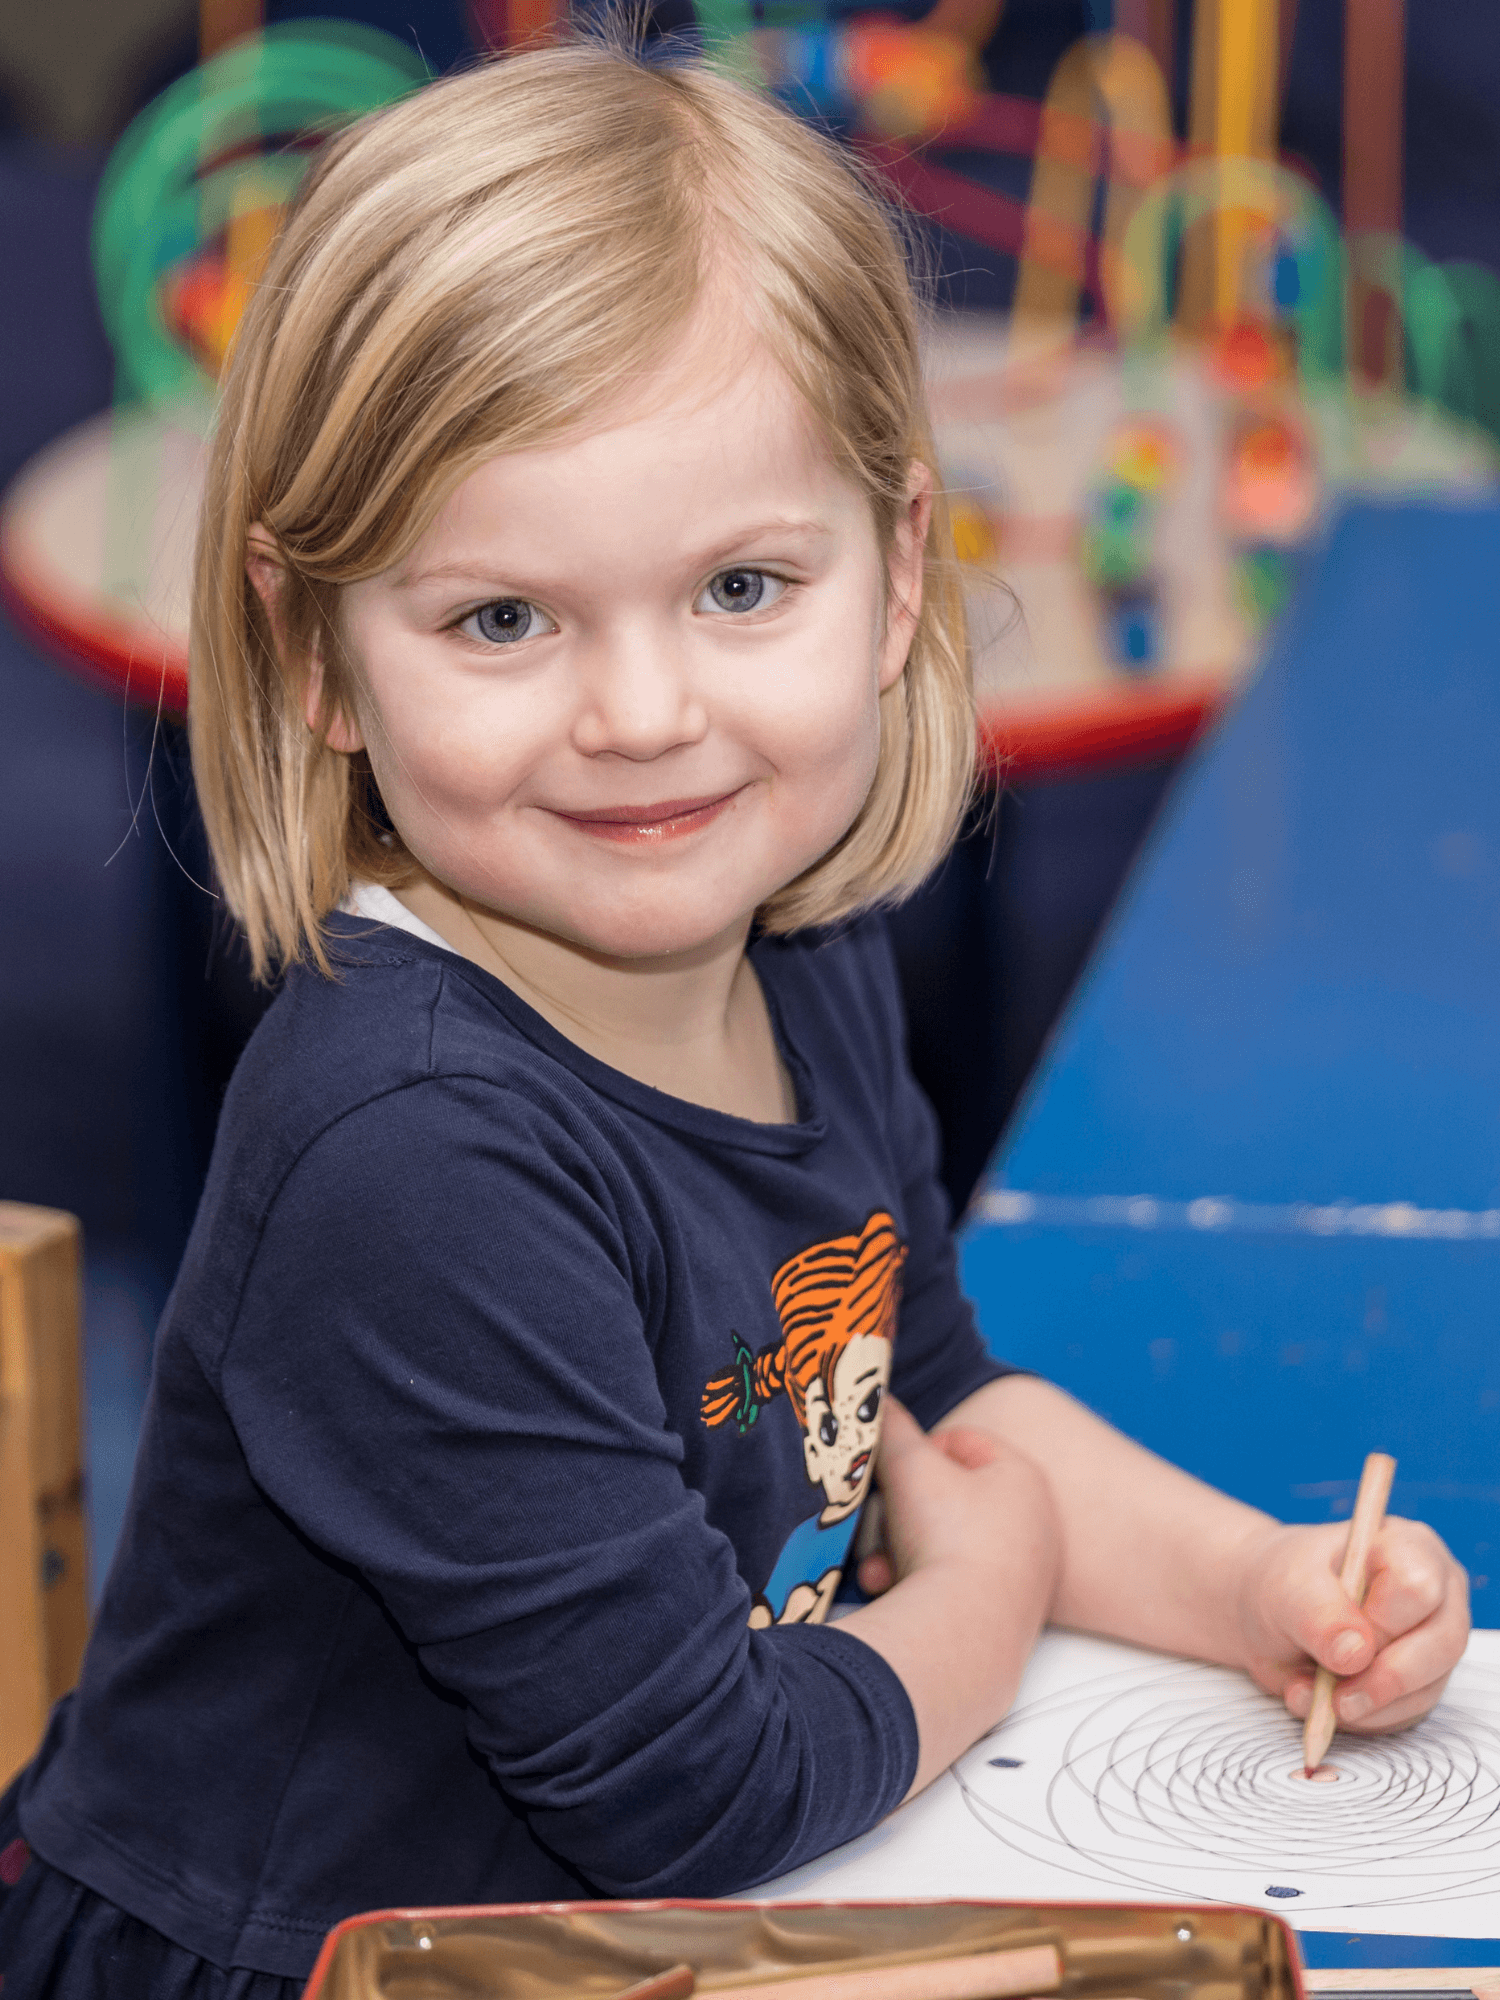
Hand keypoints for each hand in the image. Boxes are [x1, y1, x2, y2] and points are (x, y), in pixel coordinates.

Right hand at [857, 1398, 1057, 1606]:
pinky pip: (957, 1586)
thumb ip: (891, 1425)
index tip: (894, 1476)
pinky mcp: (1011, 1618)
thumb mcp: (908, 1465)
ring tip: (878, 1569)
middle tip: (878, 1527)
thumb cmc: (946, 1537)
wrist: (966, 1634)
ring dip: (903, 1553)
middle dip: (902, 1515)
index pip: (962, 1441)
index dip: (918, 1453)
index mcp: (1024, 1477)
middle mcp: (1037, 1525)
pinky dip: (922, 1585)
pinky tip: (894, 1593)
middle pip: (951, 1500)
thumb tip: (877, 1400)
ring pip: (948, 1546)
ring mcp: (1029, 1576)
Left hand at [1235, 1515, 1469, 1734]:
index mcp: (1408, 1546)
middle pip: (1442, 1644)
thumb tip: (1355, 1655)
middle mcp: (1436, 1593)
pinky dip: (1363, 1718)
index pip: (1418, 1587)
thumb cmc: (1282, 1583)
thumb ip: (1318, 1614)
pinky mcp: (1422, 1683)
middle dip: (1382, 1678)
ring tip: (1308, 1692)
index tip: (1340, 1639)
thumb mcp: (1285, 1588)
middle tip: (1333, 1695)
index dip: (1380, 1622)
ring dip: (1366, 1704)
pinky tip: (1323, 1702)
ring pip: (1427, 1688)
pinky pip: (1407, 1714)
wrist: (1264, 1611)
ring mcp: (1434, 1641)